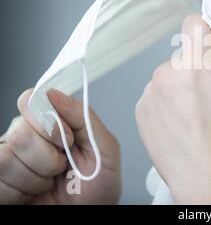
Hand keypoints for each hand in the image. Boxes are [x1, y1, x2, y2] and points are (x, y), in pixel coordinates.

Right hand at [0, 89, 120, 203]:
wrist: (91, 213)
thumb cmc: (99, 183)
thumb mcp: (104, 147)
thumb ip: (84, 117)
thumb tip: (53, 94)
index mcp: (50, 122)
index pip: (30, 101)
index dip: (48, 123)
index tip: (67, 140)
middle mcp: (26, 136)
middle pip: (19, 132)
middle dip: (48, 156)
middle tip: (63, 166)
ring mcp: (10, 159)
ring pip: (6, 158)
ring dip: (37, 178)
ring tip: (50, 181)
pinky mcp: (1, 183)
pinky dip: (21, 193)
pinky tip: (34, 194)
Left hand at [135, 7, 210, 203]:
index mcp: (200, 63)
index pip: (195, 22)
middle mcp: (168, 73)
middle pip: (186, 52)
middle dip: (203, 65)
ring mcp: (151, 95)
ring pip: (172, 74)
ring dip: (186, 86)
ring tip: (205, 117)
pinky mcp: (142, 113)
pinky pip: (160, 94)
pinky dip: (172, 104)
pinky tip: (188, 127)